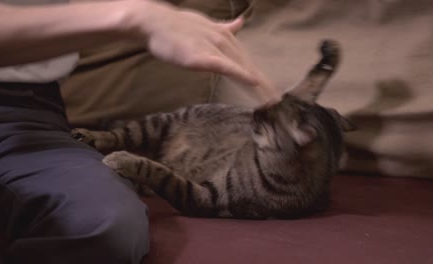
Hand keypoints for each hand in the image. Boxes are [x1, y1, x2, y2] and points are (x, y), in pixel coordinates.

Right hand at [121, 0, 278, 101]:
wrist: (154, 22)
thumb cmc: (176, 26)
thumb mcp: (204, 24)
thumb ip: (224, 27)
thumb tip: (240, 23)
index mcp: (225, 36)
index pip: (246, 59)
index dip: (260, 74)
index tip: (271, 90)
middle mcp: (224, 41)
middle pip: (249, 66)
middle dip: (265, 85)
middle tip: (278, 101)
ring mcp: (215, 48)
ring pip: (242, 68)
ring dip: (259, 85)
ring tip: (271, 101)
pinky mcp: (203, 56)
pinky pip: (226, 66)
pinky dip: (241, 74)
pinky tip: (253, 83)